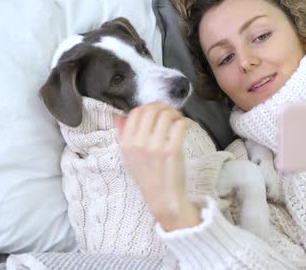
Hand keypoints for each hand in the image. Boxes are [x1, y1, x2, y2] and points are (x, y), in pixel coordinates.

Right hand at [115, 102, 200, 230]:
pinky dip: (184, 122)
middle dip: (163, 107)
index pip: (136, 112)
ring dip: (175, 113)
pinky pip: (180, 124)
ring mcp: (156, 146)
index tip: (157, 110)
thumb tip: (120, 116)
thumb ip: (123, 136)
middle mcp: (138, 143)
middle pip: (152, 109)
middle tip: (171, 113)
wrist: (163, 198)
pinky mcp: (173, 150)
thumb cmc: (147, 177)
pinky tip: (185, 127)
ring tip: (178, 120)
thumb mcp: (129, 157)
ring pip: (166, 114)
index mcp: (126, 143)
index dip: (149, 107)